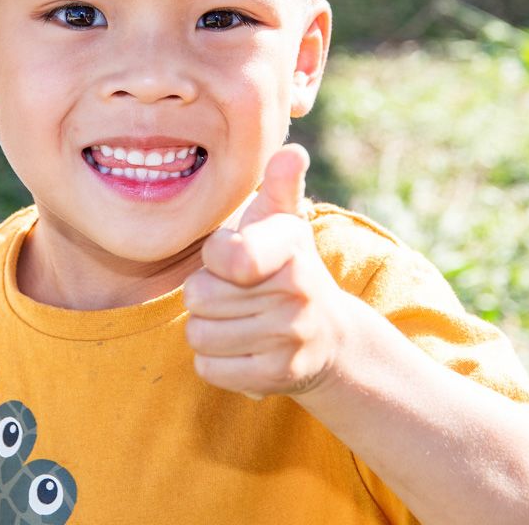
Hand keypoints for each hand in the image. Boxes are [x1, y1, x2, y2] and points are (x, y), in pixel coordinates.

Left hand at [183, 144, 347, 398]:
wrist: (330, 337)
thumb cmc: (289, 268)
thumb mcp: (285, 224)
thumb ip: (281, 185)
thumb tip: (292, 152)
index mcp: (291, 247)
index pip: (226, 256)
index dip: (214, 258)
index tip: (232, 258)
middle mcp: (296, 292)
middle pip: (199, 297)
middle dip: (207, 294)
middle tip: (237, 293)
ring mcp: (288, 337)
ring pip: (199, 335)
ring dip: (208, 328)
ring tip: (238, 320)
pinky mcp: (276, 376)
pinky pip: (209, 369)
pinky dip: (215, 362)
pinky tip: (241, 349)